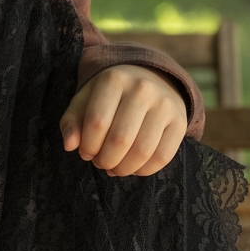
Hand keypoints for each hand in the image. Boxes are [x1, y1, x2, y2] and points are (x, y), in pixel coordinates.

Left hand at [60, 64, 188, 176]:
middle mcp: (143, 89)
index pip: (97, 121)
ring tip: (114, 168)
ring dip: (124, 168)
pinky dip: (144, 170)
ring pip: (142, 151)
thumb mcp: (85, 100)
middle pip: (120, 139)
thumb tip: (70, 145)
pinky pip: (163, 156)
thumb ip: (72, 121)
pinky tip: (133, 168)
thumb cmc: (109, 96)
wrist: (151, 80)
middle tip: (100, 163)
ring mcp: (165, 105)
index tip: (85, 152)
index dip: (88, 145)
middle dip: (105, 160)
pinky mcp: (180, 122)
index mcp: (114, 80)